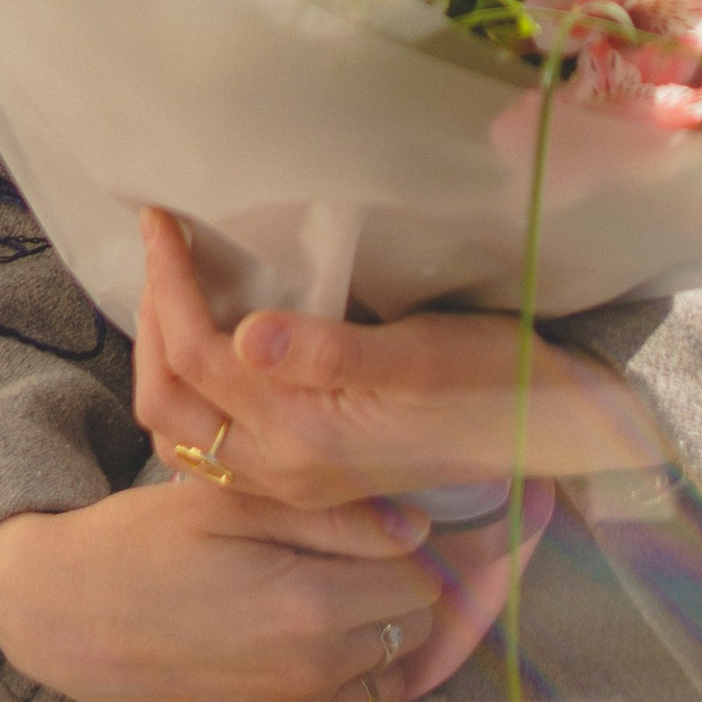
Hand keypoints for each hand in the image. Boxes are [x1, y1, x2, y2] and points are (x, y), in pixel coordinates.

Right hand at [0, 474, 525, 701]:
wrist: (54, 613)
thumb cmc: (143, 539)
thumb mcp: (233, 500)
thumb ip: (335, 517)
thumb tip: (420, 532)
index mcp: (309, 610)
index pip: (423, 588)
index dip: (418, 556)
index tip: (399, 536)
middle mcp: (305, 685)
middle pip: (409, 642)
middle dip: (398, 603)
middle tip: (359, 569)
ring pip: (378, 694)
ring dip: (369, 654)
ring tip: (324, 611)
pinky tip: (292, 661)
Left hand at [134, 208, 666, 515]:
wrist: (549, 431)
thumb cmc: (496, 377)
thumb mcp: (424, 352)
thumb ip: (331, 352)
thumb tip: (247, 334)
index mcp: (304, 434)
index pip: (200, 353)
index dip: (171, 281)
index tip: (162, 218)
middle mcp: (284, 470)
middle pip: (170, 398)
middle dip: (152, 314)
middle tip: (161, 241)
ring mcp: (291, 483)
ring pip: (181, 431)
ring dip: (162, 358)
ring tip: (172, 289)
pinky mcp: (306, 480)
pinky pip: (209, 450)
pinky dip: (188, 396)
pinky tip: (211, 353)